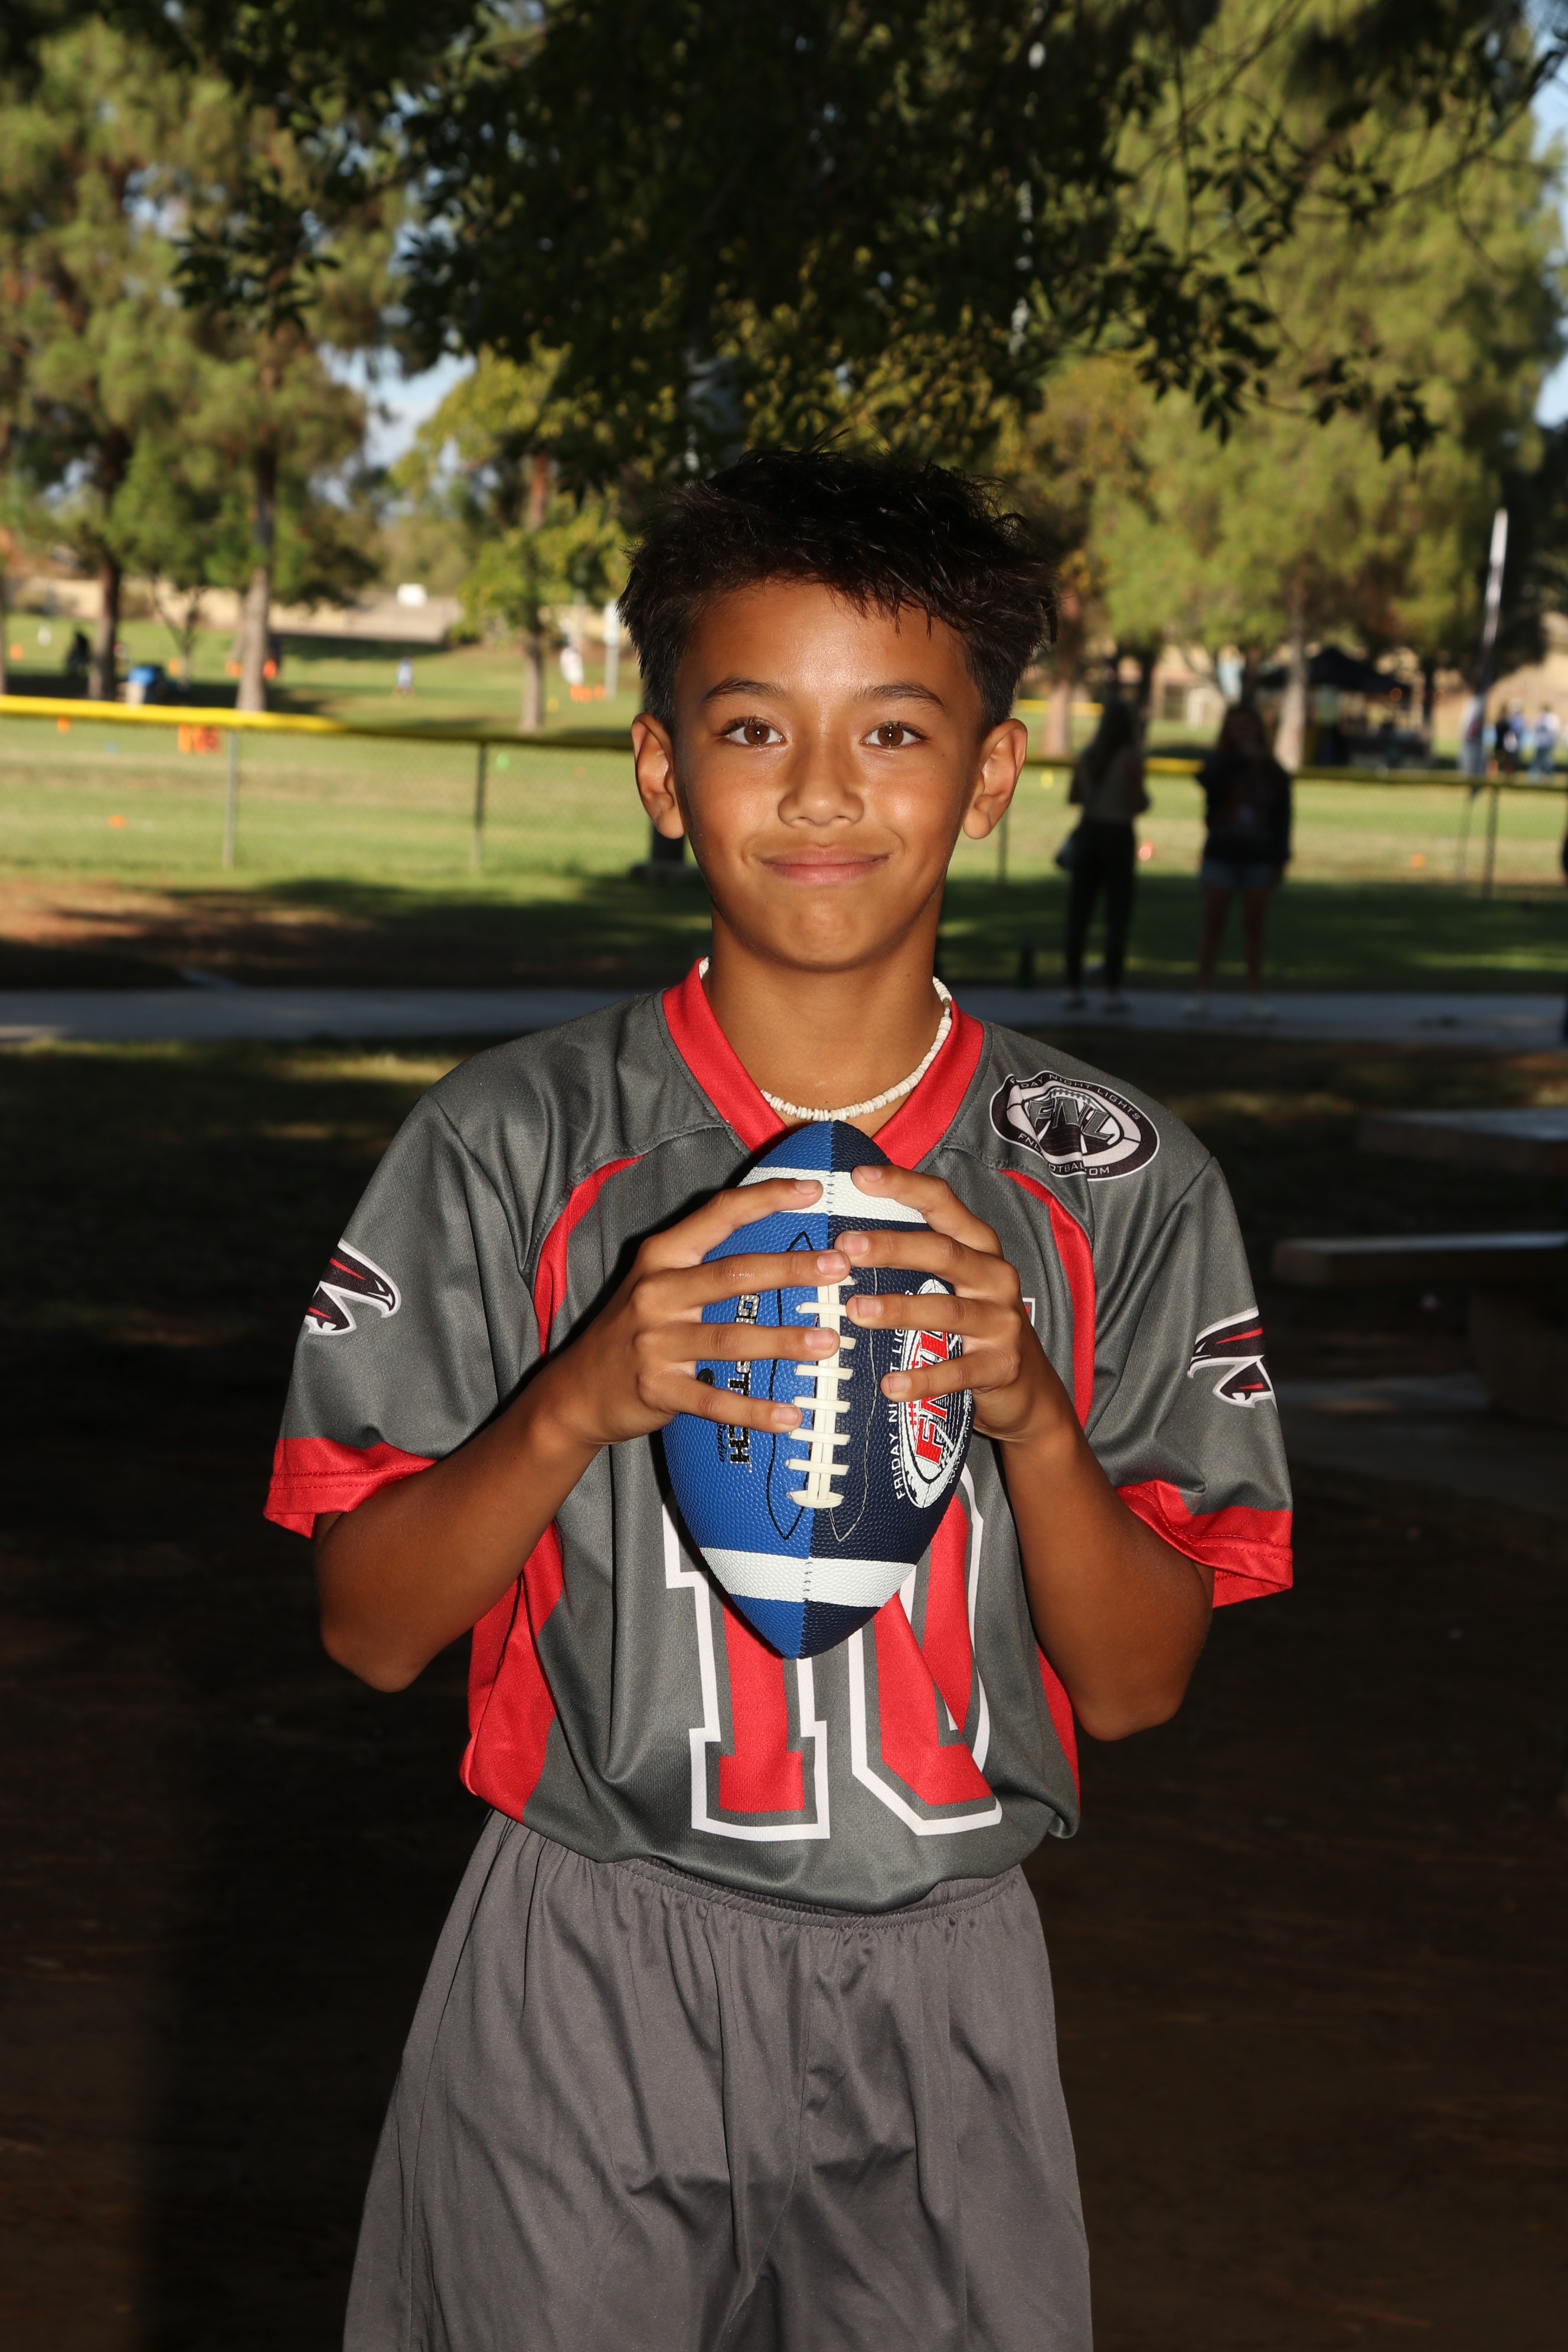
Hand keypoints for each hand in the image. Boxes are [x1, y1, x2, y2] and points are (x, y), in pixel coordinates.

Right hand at [535, 1177, 845, 1452]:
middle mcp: (657, 1293)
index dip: (766, 1198)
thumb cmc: (632, 1328)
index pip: (718, 1215)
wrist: (575, 1391)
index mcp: (661, 1257)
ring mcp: (655, 1343)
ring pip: (730, 1338)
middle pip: (733, 1274)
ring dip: (783, 1341)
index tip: (813, 1190)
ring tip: (828, 1342)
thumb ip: (705, 1260)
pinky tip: (789, 1416)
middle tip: (839, 1267)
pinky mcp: (657, 1389)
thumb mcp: (657, 1282)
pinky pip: (714, 1400)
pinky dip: (753, 1410)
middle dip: (791, 1269)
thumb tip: (779, 1243)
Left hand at [838, 1165, 1072, 1448]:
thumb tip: (846, 1233)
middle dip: (892, 1247)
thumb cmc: (975, 1322)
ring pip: (947, 1310)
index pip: (943, 1203)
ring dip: (899, 1310)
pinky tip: (889, 1385)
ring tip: (855, 1313)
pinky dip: (923, 1378)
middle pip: (943, 1252)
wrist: (1028, 1387)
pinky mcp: (1002, 1365)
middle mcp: (995, 1277)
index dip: (903, 1187)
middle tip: (845, 1248)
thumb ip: (918, 1255)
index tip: (859, 1177)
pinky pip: (958, 1371)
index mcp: (979, 1247)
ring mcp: (1002, 1321)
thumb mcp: (956, 1281)